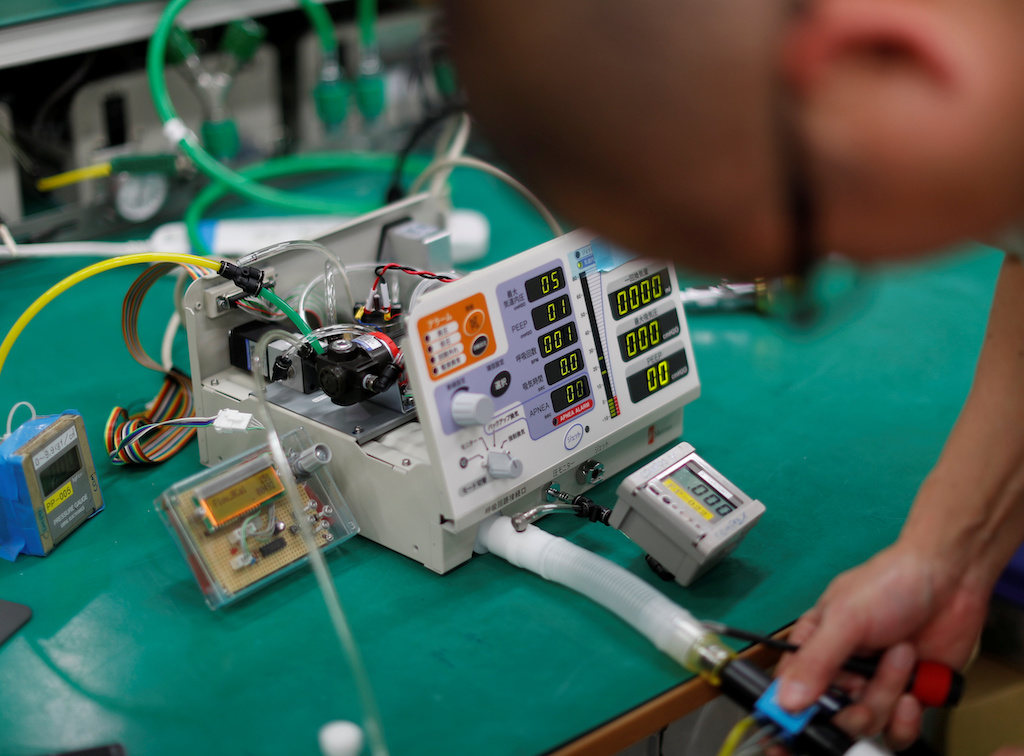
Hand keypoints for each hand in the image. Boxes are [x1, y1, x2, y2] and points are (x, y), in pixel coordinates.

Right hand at [775, 540, 987, 748]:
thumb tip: (786, 698)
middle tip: (865, 683)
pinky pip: (898, 732)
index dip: (793, 710)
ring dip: (887, 695)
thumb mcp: (845, 619)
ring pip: (867, 723)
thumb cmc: (891, 582)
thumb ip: (815, 661)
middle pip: (831, 716)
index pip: (789, 690)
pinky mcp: (907, 697)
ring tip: (901, 658)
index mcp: (815, 646)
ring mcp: (874, 685)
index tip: (805, 719)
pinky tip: (914, 691)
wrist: (950, 579)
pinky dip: (907, 720)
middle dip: (853, 708)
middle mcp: (842, 670)